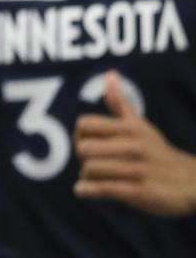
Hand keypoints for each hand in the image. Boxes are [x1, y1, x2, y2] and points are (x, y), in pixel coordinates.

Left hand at [74, 70, 195, 216]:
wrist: (191, 182)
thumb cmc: (157, 151)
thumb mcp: (141, 125)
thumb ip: (120, 103)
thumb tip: (110, 74)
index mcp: (129, 128)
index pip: (85, 125)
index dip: (79, 135)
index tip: (85, 143)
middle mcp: (132, 146)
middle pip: (84, 148)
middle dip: (81, 158)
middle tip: (88, 163)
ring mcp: (136, 169)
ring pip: (92, 169)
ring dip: (86, 177)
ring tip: (92, 178)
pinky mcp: (140, 192)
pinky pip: (105, 189)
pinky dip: (89, 191)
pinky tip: (81, 190)